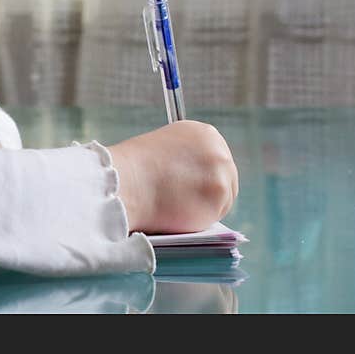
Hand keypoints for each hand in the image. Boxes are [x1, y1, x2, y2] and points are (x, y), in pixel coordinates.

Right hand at [107, 120, 238, 233]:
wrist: (127, 181)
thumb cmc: (135, 166)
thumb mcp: (165, 145)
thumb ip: (187, 155)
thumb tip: (196, 175)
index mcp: (205, 133)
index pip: (217, 156)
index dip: (204, 172)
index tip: (194, 183)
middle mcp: (219, 151)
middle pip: (227, 177)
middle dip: (210, 190)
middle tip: (189, 200)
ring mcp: (222, 176)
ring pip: (224, 199)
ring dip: (206, 206)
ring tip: (178, 205)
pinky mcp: (220, 200)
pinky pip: (214, 216)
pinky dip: (199, 219)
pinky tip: (179, 213)